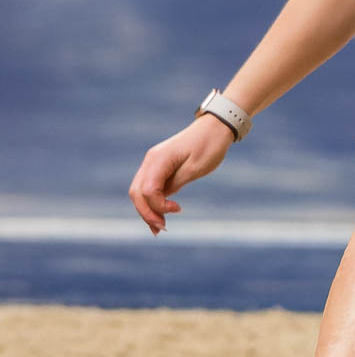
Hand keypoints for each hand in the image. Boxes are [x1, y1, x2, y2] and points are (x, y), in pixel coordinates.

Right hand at [129, 115, 234, 234]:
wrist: (215, 127)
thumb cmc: (209, 145)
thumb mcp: (196, 168)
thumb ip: (176, 183)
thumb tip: (161, 199)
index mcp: (159, 159)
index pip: (148, 190)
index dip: (158, 205)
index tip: (178, 209)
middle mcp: (151, 160)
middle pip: (137, 193)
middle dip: (146, 213)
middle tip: (161, 230)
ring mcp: (153, 162)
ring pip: (140, 191)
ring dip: (147, 210)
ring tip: (158, 228)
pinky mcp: (159, 166)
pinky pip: (149, 187)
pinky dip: (152, 202)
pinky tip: (160, 215)